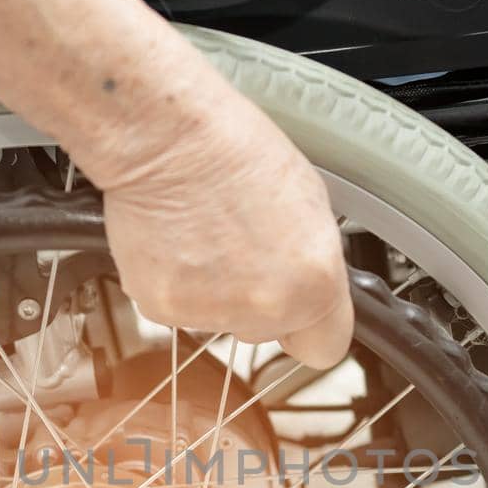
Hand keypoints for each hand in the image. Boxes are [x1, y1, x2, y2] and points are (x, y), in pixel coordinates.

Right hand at [96, 97, 352, 368]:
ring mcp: (211, 313)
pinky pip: (178, 309)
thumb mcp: (310, 202)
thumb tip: (306, 286)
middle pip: (267, 333)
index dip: (311, 328)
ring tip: (206, 234)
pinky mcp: (162, 307)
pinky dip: (175, 282)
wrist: (166, 137)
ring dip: (214, 290)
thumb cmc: (237, 151)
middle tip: (242, 245)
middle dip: (257, 300)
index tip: (301, 311)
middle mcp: (266, 308)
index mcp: (314, 284)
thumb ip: (313, 262)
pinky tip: (177, 240)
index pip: (325, 349)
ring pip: (220, 321)